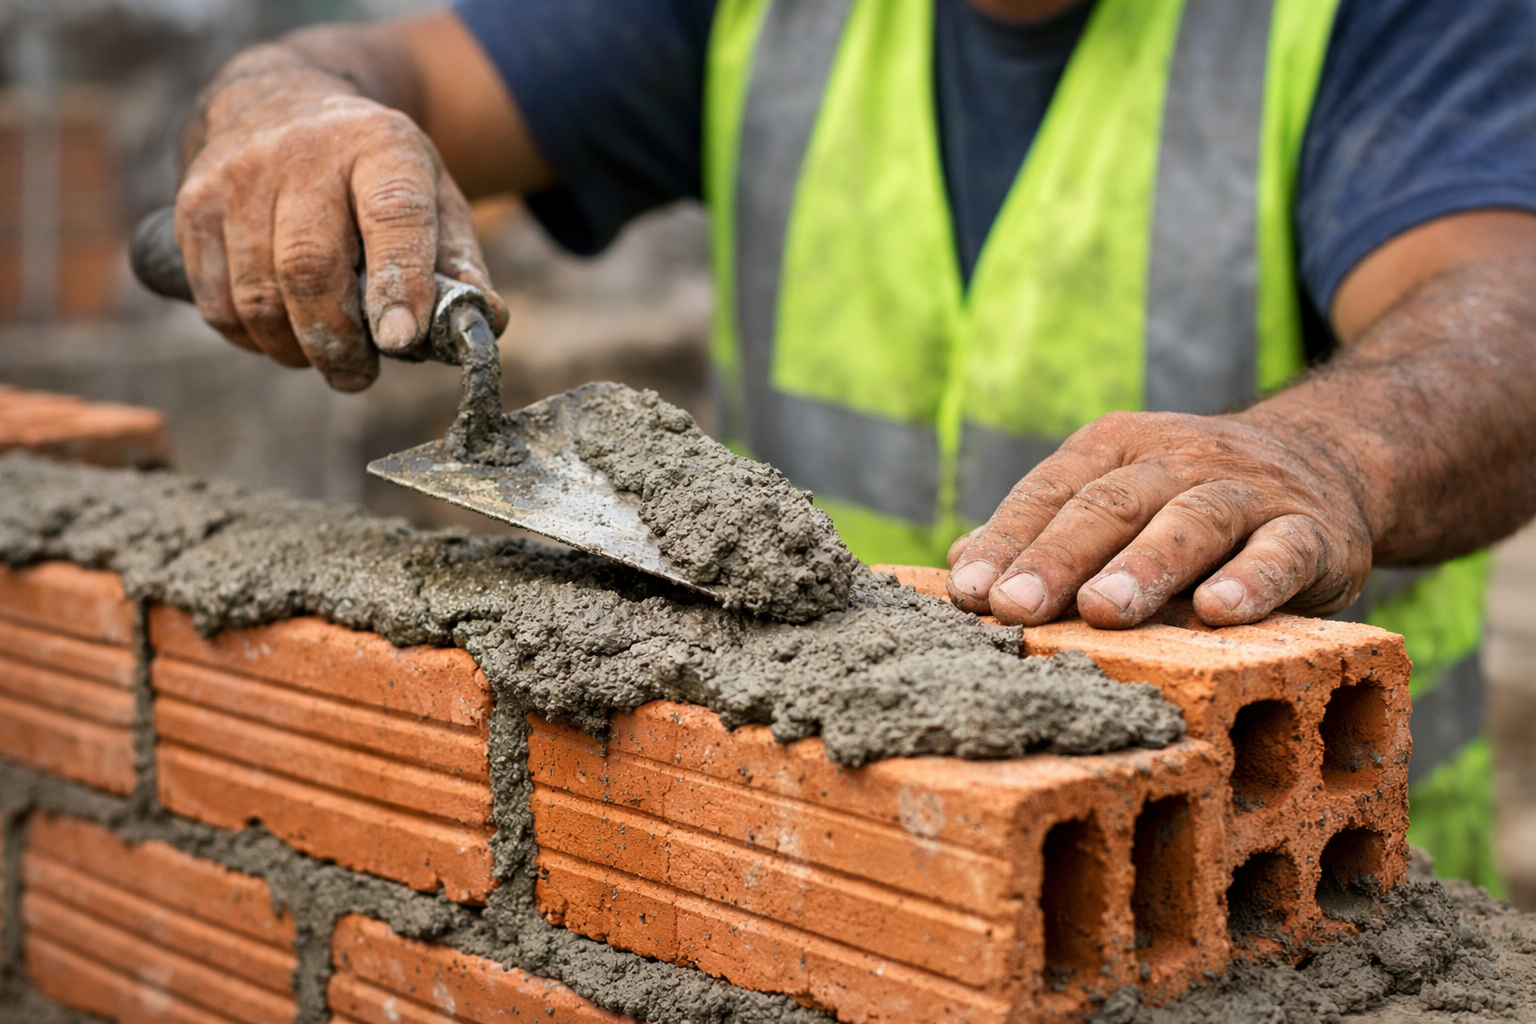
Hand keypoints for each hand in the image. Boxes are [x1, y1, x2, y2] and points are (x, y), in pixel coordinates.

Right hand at [175, 60, 505, 390]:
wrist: (279, 103)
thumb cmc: (371, 174)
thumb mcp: (433, 198)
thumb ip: (460, 264)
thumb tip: (485, 324)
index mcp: (381, 147)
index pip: (392, 214)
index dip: (397, 281)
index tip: (401, 340)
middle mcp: (304, 152)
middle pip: (309, 266)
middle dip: (336, 340)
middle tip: (360, 373)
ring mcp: (238, 176)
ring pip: (257, 293)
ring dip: (294, 348)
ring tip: (325, 355)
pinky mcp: (191, 205)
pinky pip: (217, 301)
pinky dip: (251, 337)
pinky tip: (280, 333)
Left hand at [944, 410, 1373, 628]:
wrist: (1325, 461)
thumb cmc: (1186, 497)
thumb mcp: (1114, 495)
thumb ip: (1042, 530)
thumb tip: (957, 566)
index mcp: (1114, 448)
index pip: (1050, 492)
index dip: (1007, 540)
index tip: (969, 594)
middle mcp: (1178, 458)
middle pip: (1111, 505)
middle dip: (1058, 557)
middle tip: (1015, 607)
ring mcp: (1248, 490)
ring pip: (1191, 522)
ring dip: (1145, 567)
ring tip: (1103, 611)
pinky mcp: (1312, 530)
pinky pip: (1281, 552)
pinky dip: (1252, 580)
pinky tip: (1218, 611)